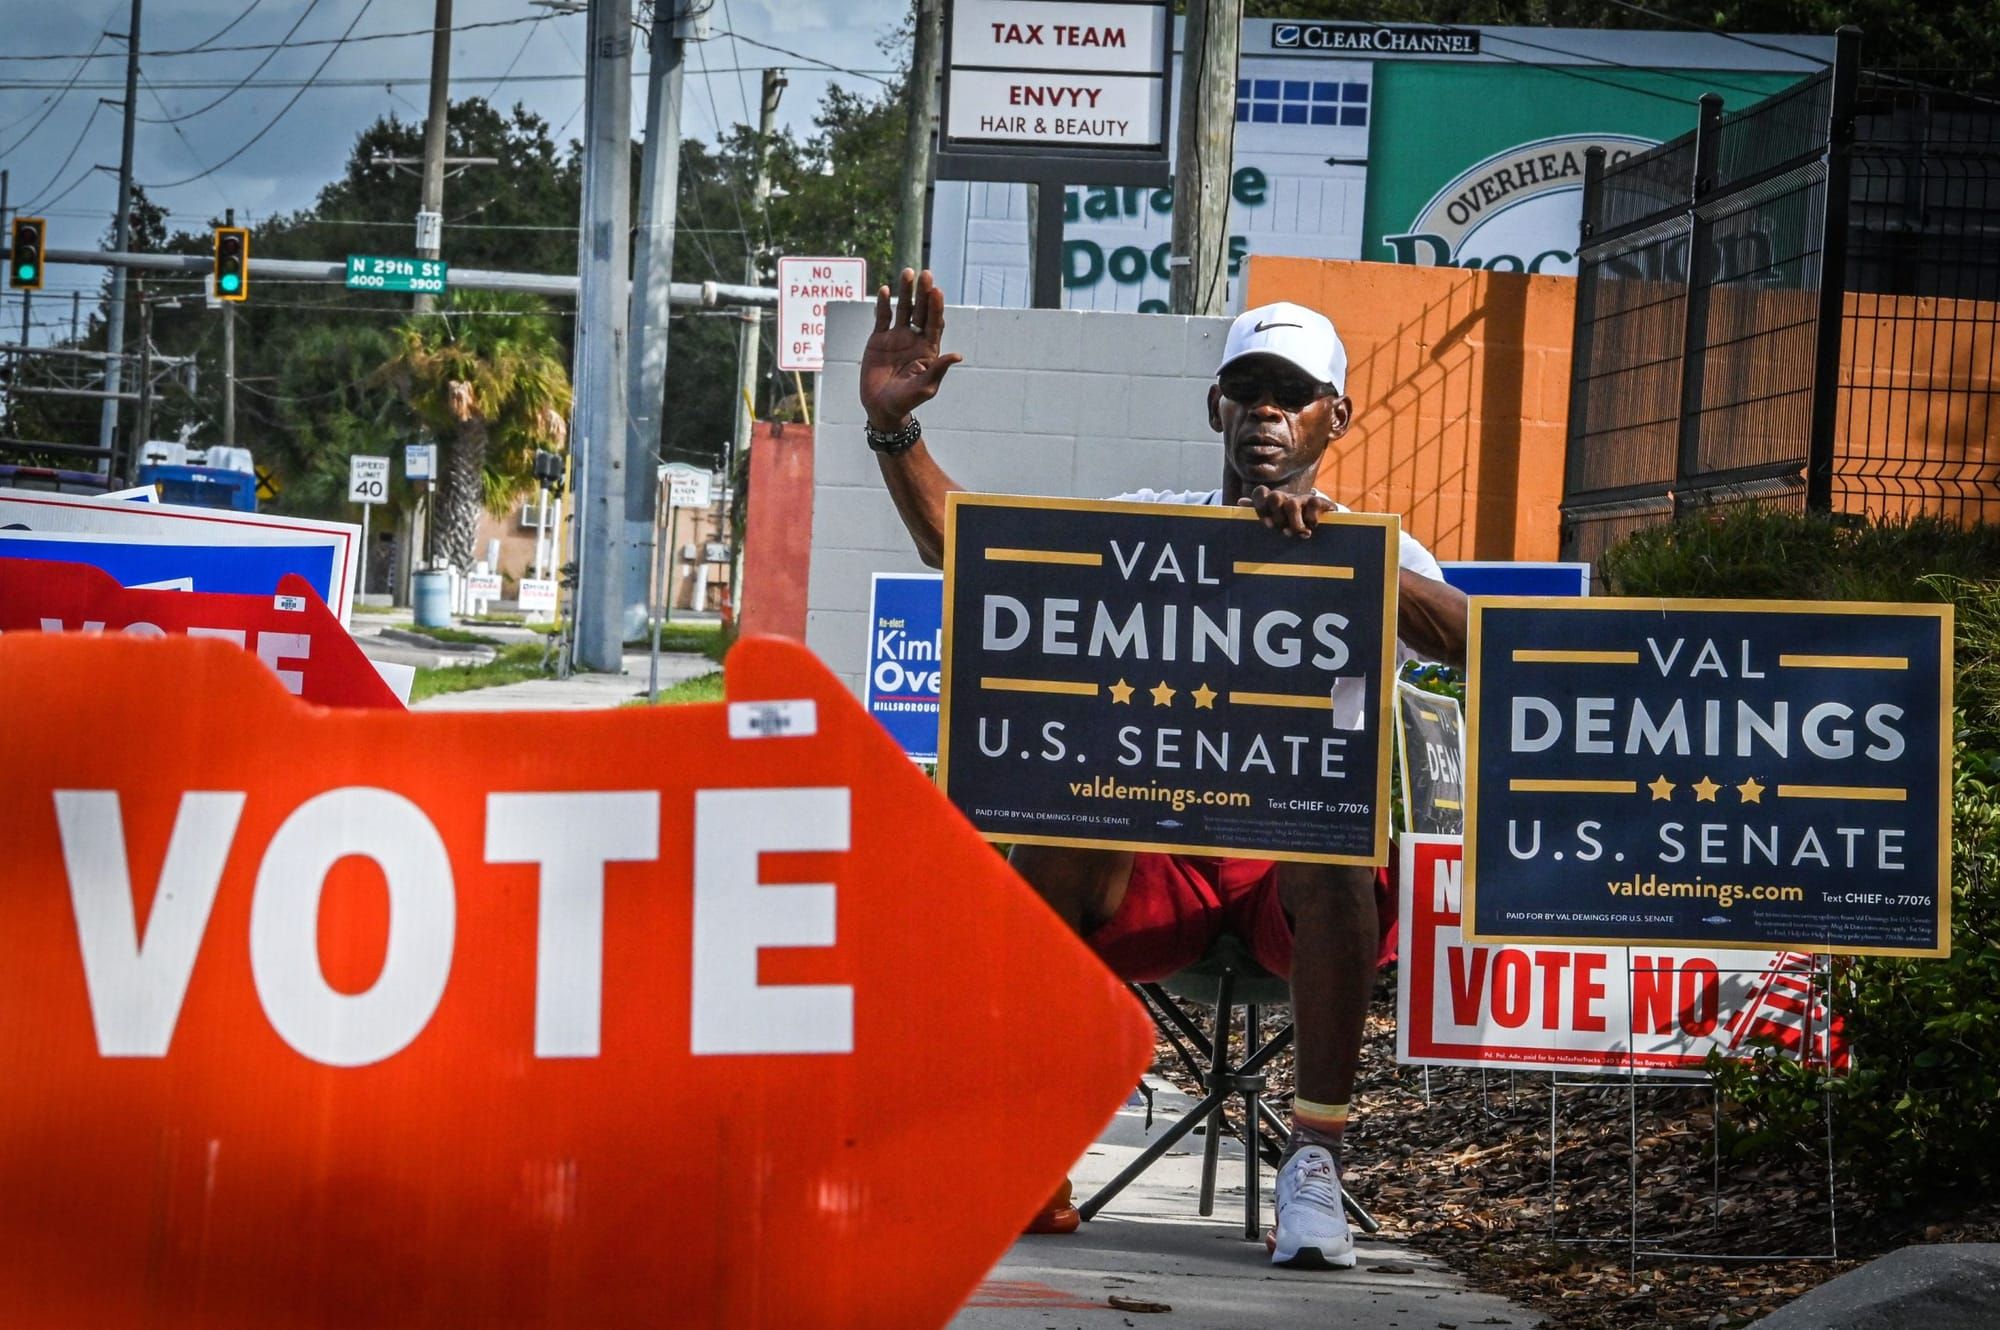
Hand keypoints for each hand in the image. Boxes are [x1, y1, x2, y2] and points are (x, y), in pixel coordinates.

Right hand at [859, 268, 962, 432]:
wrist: (881, 407)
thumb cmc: (906, 401)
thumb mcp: (925, 387)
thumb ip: (938, 370)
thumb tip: (958, 355)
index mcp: (928, 349)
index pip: (935, 323)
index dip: (936, 307)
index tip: (937, 291)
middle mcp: (914, 339)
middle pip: (921, 311)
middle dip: (923, 293)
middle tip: (926, 274)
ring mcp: (897, 337)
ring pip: (903, 309)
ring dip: (906, 292)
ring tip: (907, 273)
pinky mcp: (879, 339)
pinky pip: (882, 317)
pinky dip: (884, 304)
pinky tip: (886, 290)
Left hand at [1237, 486, 1334, 537]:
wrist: (1324, 520)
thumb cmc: (1295, 524)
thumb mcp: (1278, 520)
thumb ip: (1261, 511)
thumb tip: (1240, 502)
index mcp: (1274, 501)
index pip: (1260, 493)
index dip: (1259, 507)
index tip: (1267, 524)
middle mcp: (1287, 497)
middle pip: (1275, 497)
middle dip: (1277, 517)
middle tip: (1282, 531)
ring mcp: (1302, 498)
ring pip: (1292, 504)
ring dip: (1295, 524)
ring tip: (1301, 535)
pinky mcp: (1319, 501)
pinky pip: (1313, 505)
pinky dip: (1312, 520)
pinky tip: (1313, 527)